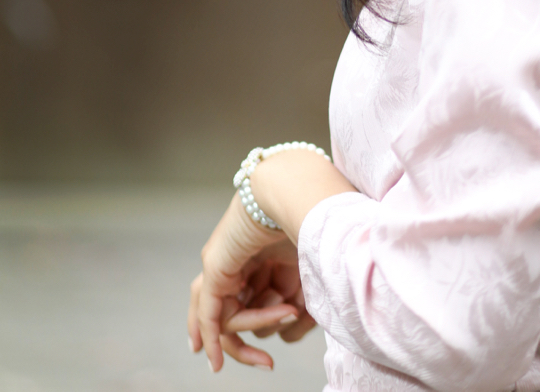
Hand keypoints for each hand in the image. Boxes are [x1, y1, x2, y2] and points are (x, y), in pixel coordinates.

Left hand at [188, 150, 355, 371]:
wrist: (301, 192)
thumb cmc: (314, 223)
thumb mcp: (309, 275)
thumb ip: (300, 305)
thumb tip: (286, 335)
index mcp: (267, 259)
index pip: (258, 303)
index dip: (274, 325)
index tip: (295, 334)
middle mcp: (243, 262)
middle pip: (237, 313)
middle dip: (250, 342)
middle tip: (266, 363)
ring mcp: (227, 264)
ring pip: (226, 315)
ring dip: (244, 340)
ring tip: (263, 359)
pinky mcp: (216, 267)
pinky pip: (209, 310)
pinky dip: (210, 337)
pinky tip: (214, 361)